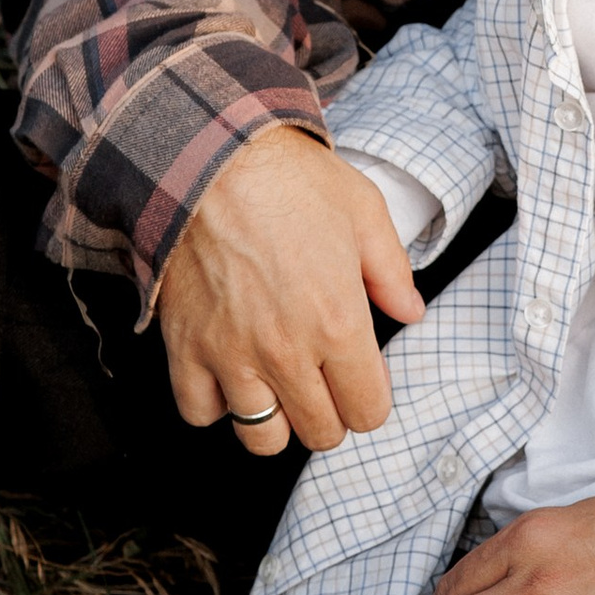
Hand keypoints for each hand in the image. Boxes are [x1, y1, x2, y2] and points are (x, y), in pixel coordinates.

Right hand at [158, 124, 425, 456]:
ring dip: (276, 417)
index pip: (368, 412)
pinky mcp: (184, 347)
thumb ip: (392, 272)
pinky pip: (200, 412)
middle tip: (323, 381)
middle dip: (330, 413)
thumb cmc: (289, 178)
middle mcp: (286, 352)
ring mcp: (230, 354)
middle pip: (320, 433)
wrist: (206, 157)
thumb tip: (410, 312)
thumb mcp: (364, 212)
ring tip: (277, 384)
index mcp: (338, 324)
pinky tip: (228, 374)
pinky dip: (215, 404)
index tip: (360, 376)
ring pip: (261, 437)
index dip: (370, 398)